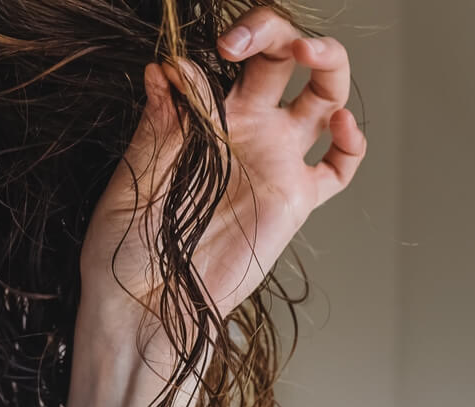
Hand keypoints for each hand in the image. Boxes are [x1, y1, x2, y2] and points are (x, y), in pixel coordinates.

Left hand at [80, 6, 366, 327]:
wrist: (143, 304)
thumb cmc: (124, 243)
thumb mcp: (136, 173)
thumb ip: (162, 123)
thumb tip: (167, 66)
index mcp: (202, 115)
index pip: (236, 55)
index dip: (241, 35)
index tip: (224, 45)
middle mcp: (243, 130)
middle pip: (282, 59)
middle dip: (280, 33)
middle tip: (266, 39)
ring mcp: (274, 161)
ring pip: (322, 97)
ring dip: (327, 64)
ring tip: (312, 54)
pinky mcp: (295, 201)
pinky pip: (337, 168)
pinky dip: (350, 143)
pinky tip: (341, 126)